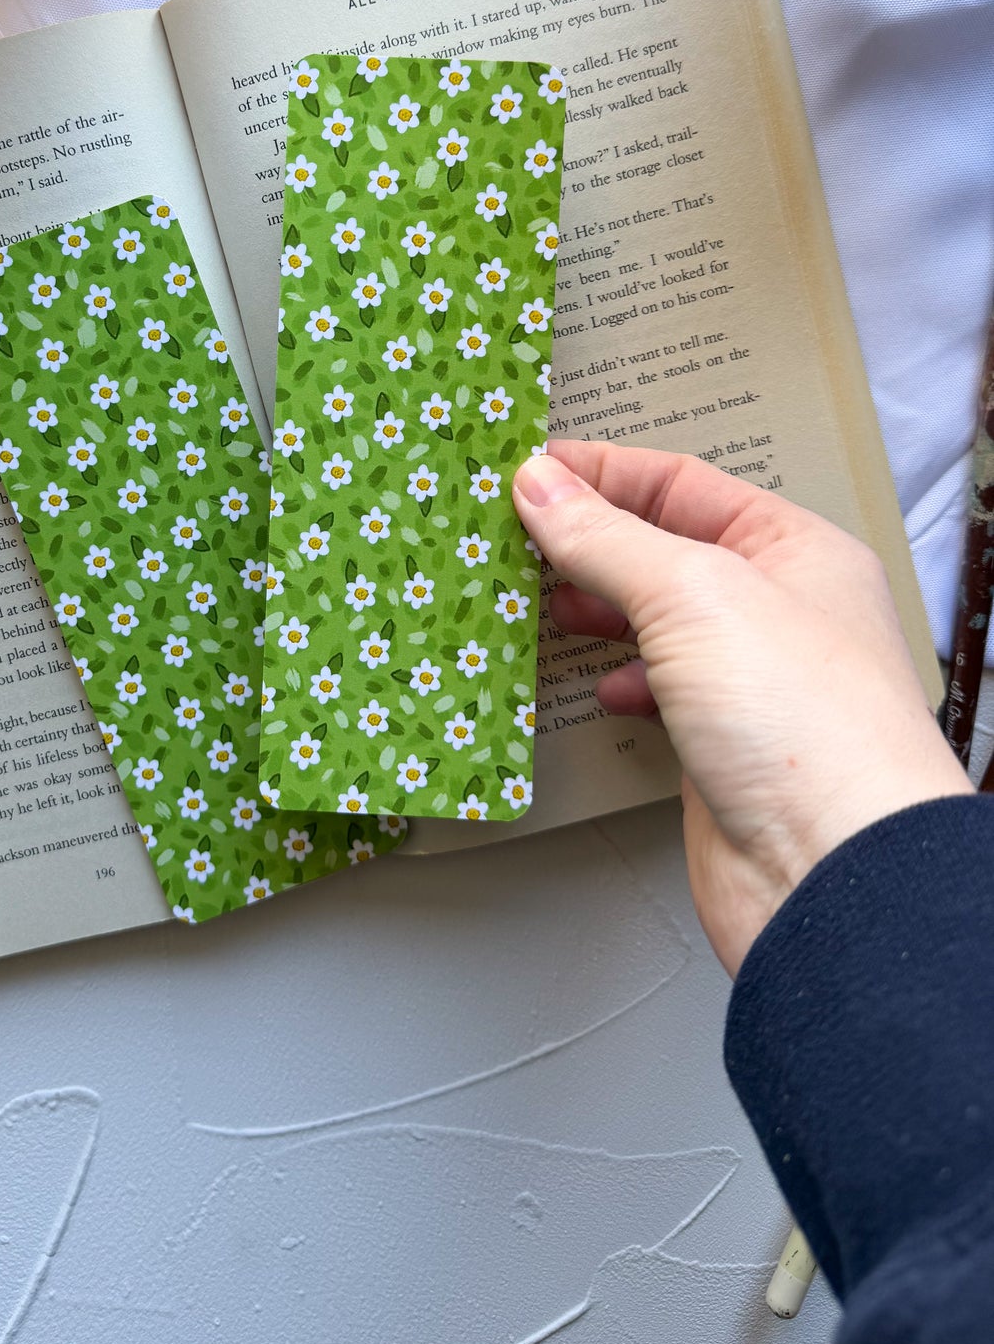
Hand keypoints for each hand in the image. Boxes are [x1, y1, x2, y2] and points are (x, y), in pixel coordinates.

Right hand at [512, 440, 970, 974]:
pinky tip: (598, 687)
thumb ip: (607, 537)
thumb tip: (540, 484)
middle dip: (589, 543)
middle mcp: (778, 608)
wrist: (829, 871)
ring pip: (657, 623)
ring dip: (596, 611)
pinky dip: (617, 682)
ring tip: (538, 604)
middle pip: (664, 550)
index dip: (600, 473)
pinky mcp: (722, 748)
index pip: (681, 483)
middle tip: (514, 538)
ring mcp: (751, 682)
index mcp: (794, 548)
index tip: (527, 472)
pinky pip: (658, 693)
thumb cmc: (801, 722)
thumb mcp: (692, 595)